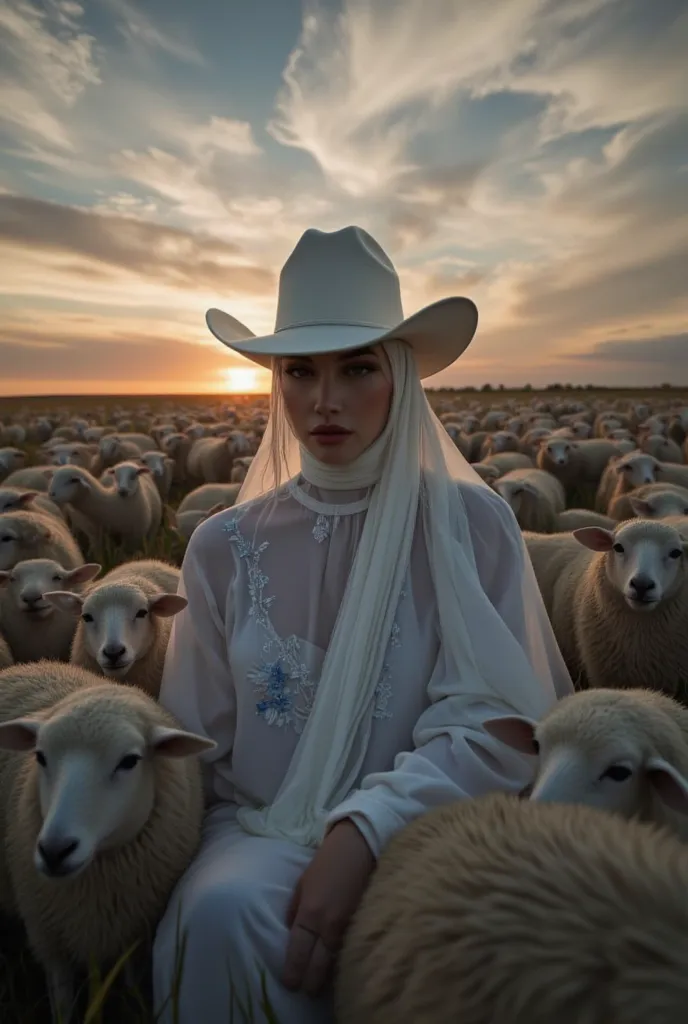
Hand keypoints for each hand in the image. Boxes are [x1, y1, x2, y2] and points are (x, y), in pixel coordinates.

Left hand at [282, 818, 374, 995]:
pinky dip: (343, 959)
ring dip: (327, 974)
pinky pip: (350, 948)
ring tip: (319, 986)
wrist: (360, 846)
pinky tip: (339, 967)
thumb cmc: (328, 861)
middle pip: (318, 963)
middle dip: (310, 980)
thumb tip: (290, 930)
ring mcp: (348, 926)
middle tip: (305, 991)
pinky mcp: (365, 923)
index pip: (298, 950)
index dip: (294, 970)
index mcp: (310, 912)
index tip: (289, 983)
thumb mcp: (303, 882)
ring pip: (336, 960)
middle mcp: (328, 924)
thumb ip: (296, 909)